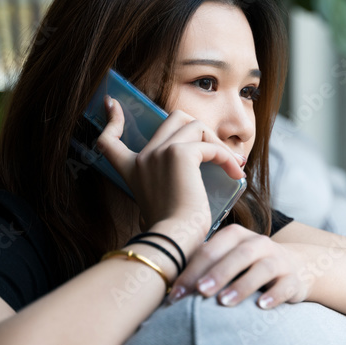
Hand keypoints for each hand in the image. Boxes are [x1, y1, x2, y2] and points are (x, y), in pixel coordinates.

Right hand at [94, 95, 244, 239]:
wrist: (174, 240)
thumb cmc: (174, 231)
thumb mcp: (162, 202)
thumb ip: (167, 182)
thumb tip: (198, 169)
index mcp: (133, 170)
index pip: (109, 140)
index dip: (112, 120)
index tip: (112, 104)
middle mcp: (144, 157)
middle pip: (174, 118)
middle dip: (201, 129)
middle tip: (218, 152)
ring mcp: (160, 152)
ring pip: (196, 126)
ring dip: (218, 143)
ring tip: (233, 165)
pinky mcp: (180, 154)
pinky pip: (211, 146)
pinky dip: (227, 158)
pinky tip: (236, 173)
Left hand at [166, 224, 311, 308]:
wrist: (297, 267)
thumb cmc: (248, 266)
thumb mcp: (228, 259)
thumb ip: (204, 267)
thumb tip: (167, 289)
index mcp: (236, 236)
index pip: (211, 249)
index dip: (192, 270)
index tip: (176, 294)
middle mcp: (258, 244)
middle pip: (238, 255)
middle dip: (217, 273)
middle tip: (199, 292)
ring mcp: (279, 260)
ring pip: (261, 268)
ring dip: (242, 284)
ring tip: (224, 301)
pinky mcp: (294, 278)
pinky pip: (285, 285)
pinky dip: (274, 295)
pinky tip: (261, 306)